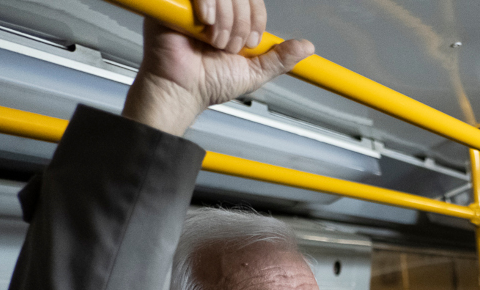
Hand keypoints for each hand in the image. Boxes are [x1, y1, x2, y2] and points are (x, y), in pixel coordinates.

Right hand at [122, 0, 314, 135]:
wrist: (181, 91)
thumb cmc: (209, 83)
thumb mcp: (253, 72)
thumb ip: (280, 59)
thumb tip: (307, 47)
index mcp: (230, 17)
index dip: (257, 17)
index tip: (252, 42)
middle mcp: (213, 7)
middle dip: (242, 24)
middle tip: (230, 47)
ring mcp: (193, 3)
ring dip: (227, 22)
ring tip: (216, 43)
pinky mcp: (172, 2)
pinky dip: (209, 6)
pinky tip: (207, 26)